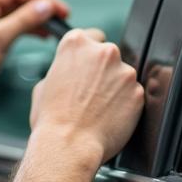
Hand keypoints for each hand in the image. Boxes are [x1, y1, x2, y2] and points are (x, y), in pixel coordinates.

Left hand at [0, 0, 67, 118]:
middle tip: (61, 16)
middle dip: (40, 6)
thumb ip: (23, 20)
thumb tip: (45, 6)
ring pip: (17, 15)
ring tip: (54, 28)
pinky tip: (41, 37)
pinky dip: (29, 31)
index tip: (57, 7)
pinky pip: (14, 29)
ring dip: (36, 19)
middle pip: (18, 0)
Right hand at [28, 29, 144, 169]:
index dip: (88, 53)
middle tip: (90, 92)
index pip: (91, 36)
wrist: (69, 145)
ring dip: (115, 87)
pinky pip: (133, 94)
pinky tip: (110, 116)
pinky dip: (125, 104)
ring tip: (98, 108)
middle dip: (102, 70)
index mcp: (76, 43)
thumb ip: (61, 69)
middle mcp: (103, 51)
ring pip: (122, 75)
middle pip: (109, 54)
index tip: (87, 65)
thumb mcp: (43, 85)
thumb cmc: (52, 120)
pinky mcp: (137, 92)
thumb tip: (69, 71)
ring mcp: (124, 71)